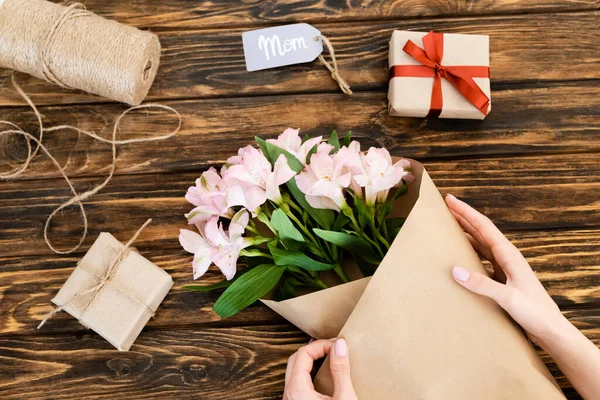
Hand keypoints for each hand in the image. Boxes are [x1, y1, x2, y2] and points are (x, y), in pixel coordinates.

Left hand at [283, 338, 357, 399]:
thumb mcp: (344, 398)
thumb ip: (341, 371)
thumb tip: (340, 345)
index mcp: (296, 390)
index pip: (303, 354)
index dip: (322, 345)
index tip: (338, 345)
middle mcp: (290, 395)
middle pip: (296, 360)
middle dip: (315, 349)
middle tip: (333, 347)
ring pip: (296, 372)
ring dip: (312, 361)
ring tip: (330, 357)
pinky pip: (300, 383)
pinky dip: (311, 373)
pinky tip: (325, 374)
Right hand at [445, 194, 566, 345]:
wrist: (551, 330)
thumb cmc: (536, 313)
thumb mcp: (509, 298)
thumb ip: (482, 284)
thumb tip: (455, 270)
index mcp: (509, 255)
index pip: (483, 227)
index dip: (466, 212)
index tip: (450, 200)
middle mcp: (507, 257)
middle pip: (481, 231)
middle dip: (463, 217)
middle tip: (446, 206)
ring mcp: (505, 268)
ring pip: (482, 244)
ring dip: (466, 233)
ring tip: (450, 226)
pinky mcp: (503, 279)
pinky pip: (483, 259)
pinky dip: (470, 252)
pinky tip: (461, 256)